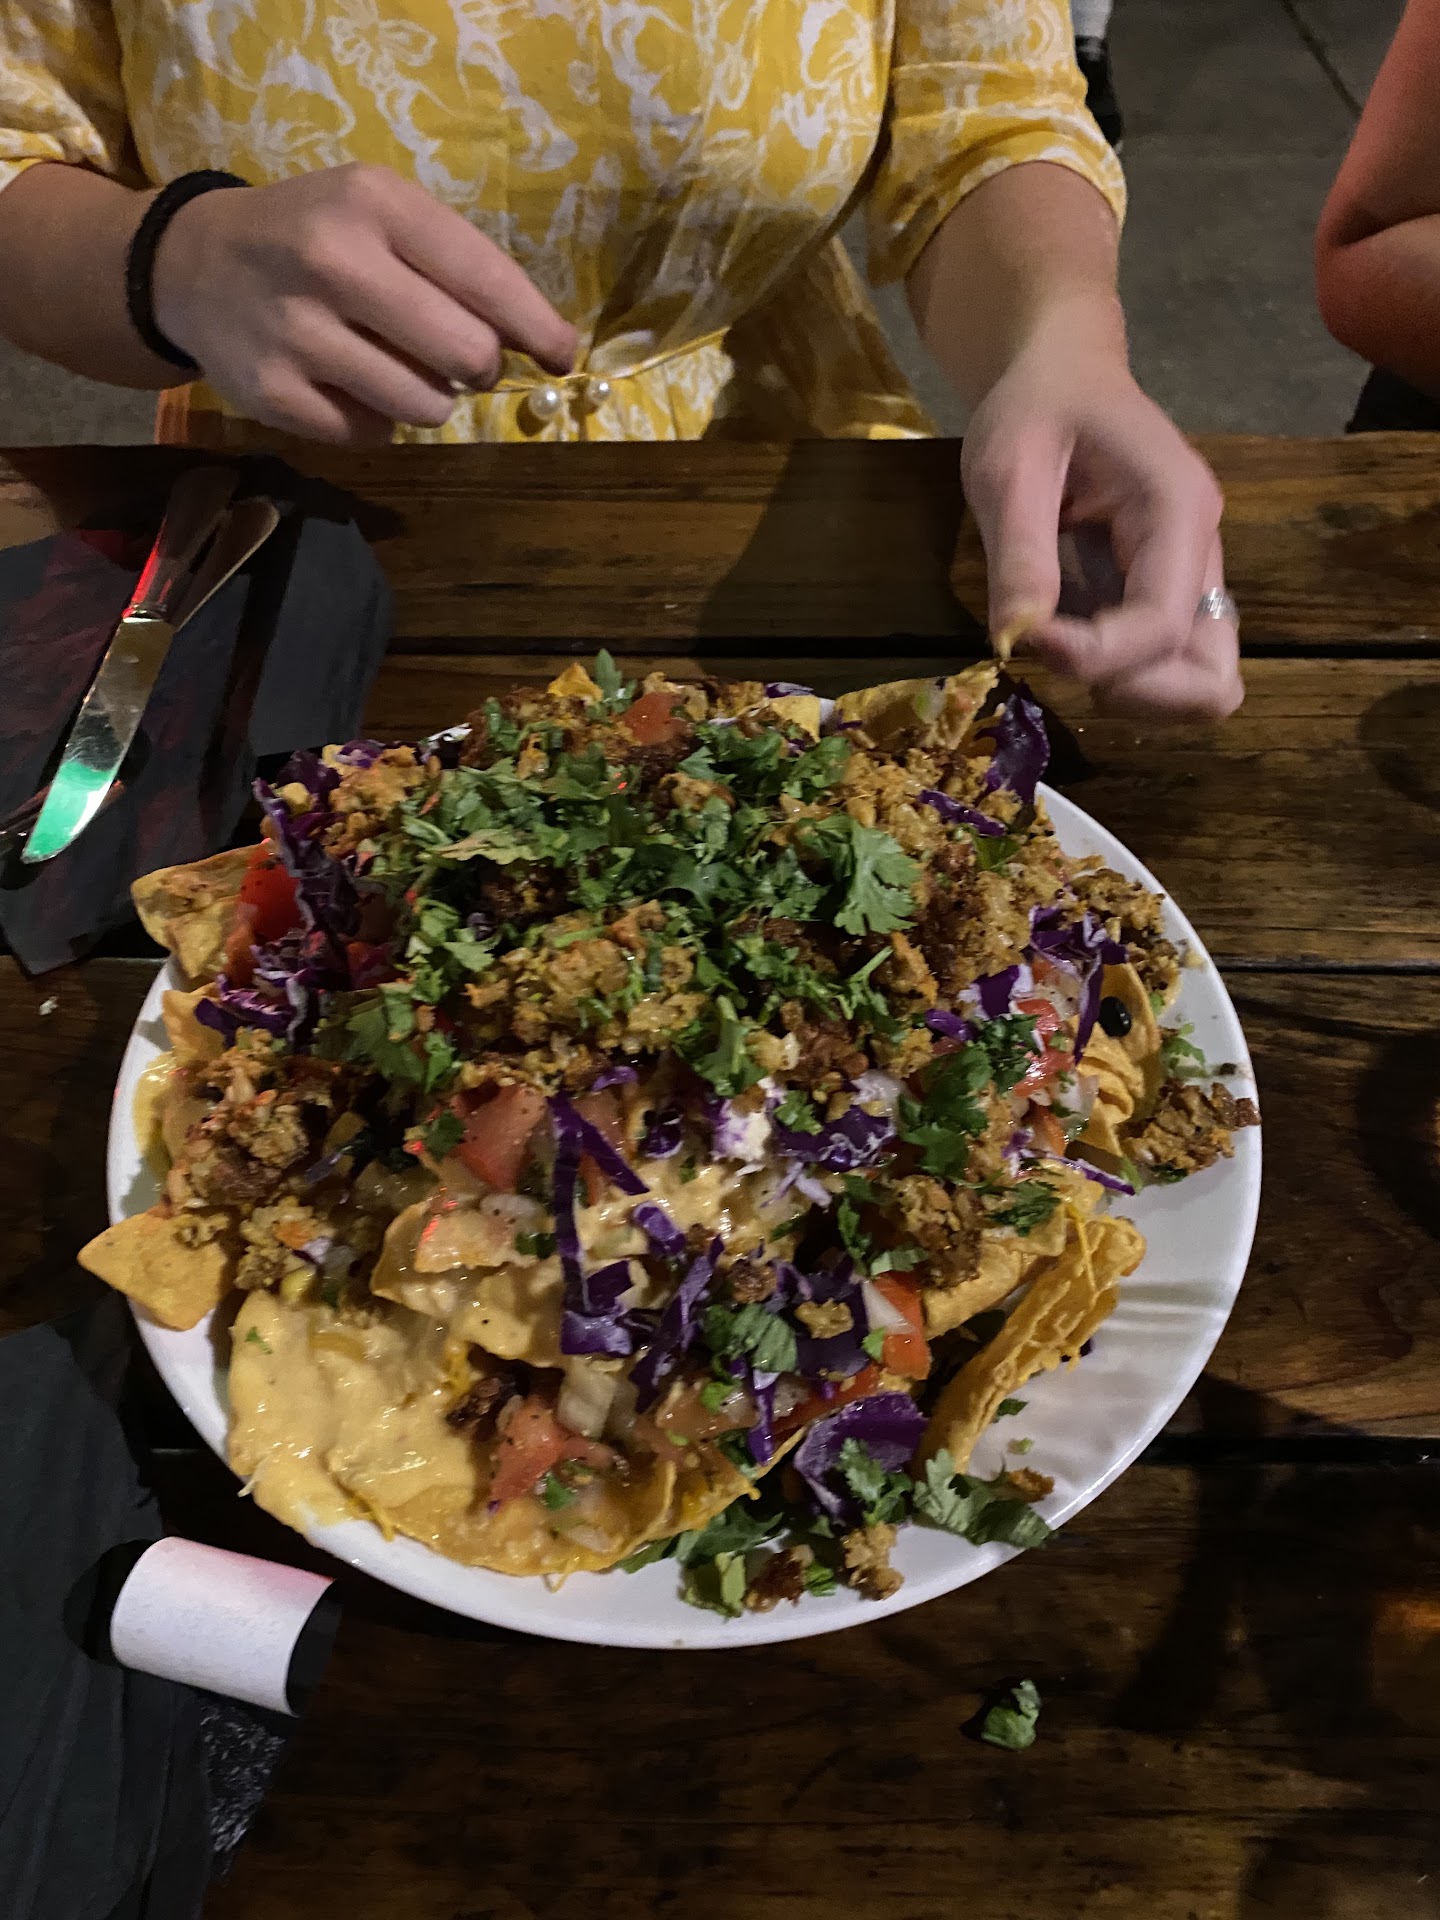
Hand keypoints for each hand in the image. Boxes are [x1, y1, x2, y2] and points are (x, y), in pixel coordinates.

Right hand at [151, 164, 577, 442]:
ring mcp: (297, 331)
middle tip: (459, 358)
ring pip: (426, 406)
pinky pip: (372, 435)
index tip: (560, 355)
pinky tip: (345, 383)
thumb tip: (543, 344)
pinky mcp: (273, 394)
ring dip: (430, 398)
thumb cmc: (313, 235)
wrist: (193, 265)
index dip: (537, 328)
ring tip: (393, 364)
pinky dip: (374, 420)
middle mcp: (332, 261)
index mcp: (372, 203)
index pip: (486, 280)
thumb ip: (458, 267)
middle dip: (479, 366)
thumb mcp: (379, 214)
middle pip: (467, 354)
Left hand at [961, 342, 1242, 720]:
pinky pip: (1168, 668)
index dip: (1095, 657)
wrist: (1063, 372)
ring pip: (1197, 685)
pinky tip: (1068, 643)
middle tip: (1056, 656)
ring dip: (1129, 694)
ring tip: (1060, 649)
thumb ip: (1019, 552)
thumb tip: (1016, 639)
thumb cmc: (1037, 404)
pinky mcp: (1167, 597)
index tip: (1028, 638)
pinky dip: (1122, 679)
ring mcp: (1192, 581)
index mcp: (1177, 511)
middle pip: (1210, 678)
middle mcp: (1201, 555)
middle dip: (1133, 693)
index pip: (1161, 627)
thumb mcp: (1009, 465)